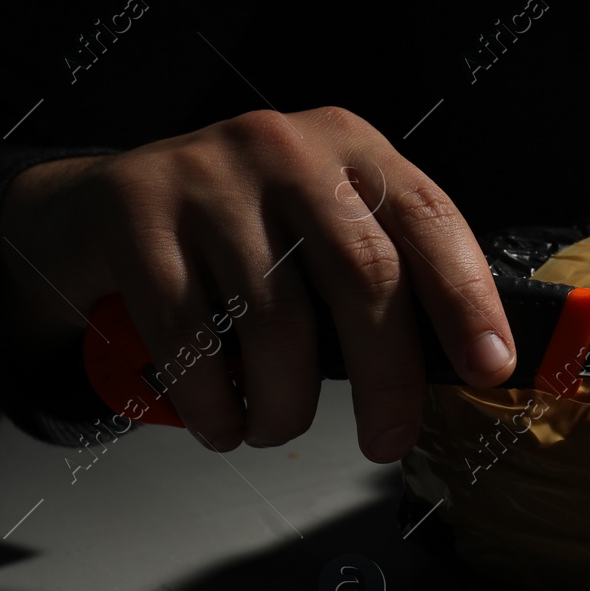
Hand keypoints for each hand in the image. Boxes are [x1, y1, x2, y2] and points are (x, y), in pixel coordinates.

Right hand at [0, 108, 515, 460]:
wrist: (98, 208)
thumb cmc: (239, 240)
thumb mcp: (320, 233)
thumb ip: (385, 280)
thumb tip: (466, 367)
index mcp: (351, 148)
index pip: (430, 221)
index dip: (468, 299)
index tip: (491, 369)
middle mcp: (286, 148)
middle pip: (363, 276)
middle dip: (386, 379)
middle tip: (386, 442)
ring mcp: (207, 175)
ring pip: (277, 320)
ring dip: (285, 406)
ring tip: (276, 427)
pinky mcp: (135, 212)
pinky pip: (191, 335)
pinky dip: (214, 403)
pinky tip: (222, 422)